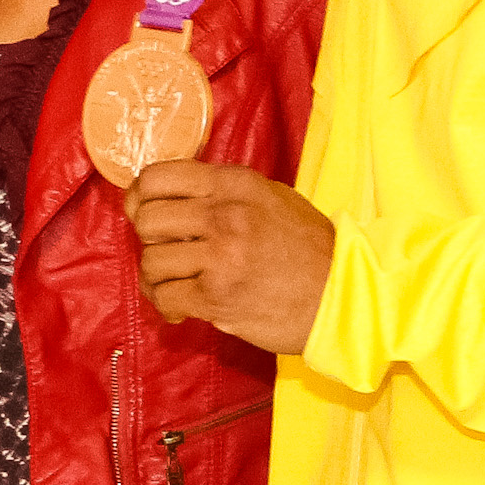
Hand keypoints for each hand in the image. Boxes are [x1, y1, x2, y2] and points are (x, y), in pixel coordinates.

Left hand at [127, 159, 335, 352]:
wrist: (345, 297)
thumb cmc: (310, 251)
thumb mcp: (273, 199)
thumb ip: (225, 193)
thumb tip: (173, 196)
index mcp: (235, 185)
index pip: (158, 176)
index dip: (140, 196)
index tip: (143, 212)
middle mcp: (225, 215)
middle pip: (147, 219)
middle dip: (149, 240)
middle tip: (166, 252)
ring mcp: (221, 257)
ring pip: (151, 261)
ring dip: (158, 278)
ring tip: (177, 283)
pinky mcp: (217, 297)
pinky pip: (163, 296)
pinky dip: (166, 305)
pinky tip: (181, 307)